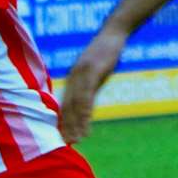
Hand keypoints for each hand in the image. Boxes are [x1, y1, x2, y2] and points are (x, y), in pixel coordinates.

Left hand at [60, 28, 125, 143]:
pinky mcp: (91, 70)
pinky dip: (85, 110)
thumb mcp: (96, 73)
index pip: (65, 104)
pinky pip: (86, 94)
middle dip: (67, 126)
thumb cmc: (106, 53)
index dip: (64, 122)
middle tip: (69, 144)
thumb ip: (90, 88)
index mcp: (73, 79)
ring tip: (78, 138)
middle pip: (67, 106)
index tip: (64, 138)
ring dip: (76, 123)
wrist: (113, 33)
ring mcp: (81, 73)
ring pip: (75, 103)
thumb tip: (86, 106)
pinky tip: (86, 122)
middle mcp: (73, 77)